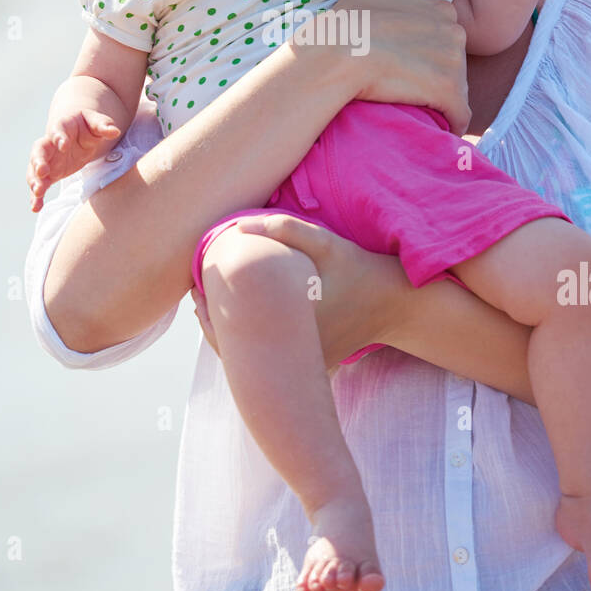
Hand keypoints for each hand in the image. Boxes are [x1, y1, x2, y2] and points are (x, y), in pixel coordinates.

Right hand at [26, 111, 120, 211]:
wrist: (80, 135)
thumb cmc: (88, 127)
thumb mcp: (96, 123)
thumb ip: (103, 126)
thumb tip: (114, 131)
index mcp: (62, 127)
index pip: (57, 131)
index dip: (59, 137)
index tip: (62, 145)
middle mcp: (49, 144)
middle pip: (39, 151)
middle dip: (39, 161)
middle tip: (42, 171)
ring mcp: (47, 160)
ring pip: (35, 170)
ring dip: (35, 181)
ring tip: (38, 192)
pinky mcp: (49, 174)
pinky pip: (40, 185)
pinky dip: (36, 196)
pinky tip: (36, 207)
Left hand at [191, 213, 407, 369]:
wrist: (395, 305)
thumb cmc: (358, 271)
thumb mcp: (325, 244)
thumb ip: (285, 229)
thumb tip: (238, 226)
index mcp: (288, 323)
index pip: (232, 329)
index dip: (206, 310)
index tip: (195, 290)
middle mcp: (296, 352)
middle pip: (238, 350)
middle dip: (214, 325)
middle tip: (197, 298)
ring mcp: (307, 363)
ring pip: (258, 361)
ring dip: (234, 338)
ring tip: (215, 310)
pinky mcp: (316, 365)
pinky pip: (279, 362)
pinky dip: (260, 348)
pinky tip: (250, 325)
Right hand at [331, 0, 469, 134]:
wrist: (337, 52)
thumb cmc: (348, 22)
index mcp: (441, 9)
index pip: (445, 34)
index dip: (429, 49)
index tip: (412, 62)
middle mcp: (453, 30)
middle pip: (454, 60)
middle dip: (438, 73)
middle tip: (412, 86)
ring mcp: (453, 61)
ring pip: (458, 87)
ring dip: (443, 99)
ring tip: (419, 108)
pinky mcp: (448, 91)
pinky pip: (460, 114)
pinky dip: (452, 122)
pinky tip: (440, 129)